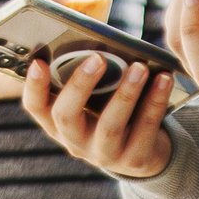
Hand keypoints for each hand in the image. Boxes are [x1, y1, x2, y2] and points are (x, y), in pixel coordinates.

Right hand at [21, 51, 174, 180]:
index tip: (39, 62)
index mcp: (58, 122)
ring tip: (139, 67)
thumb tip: (98, 39)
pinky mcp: (134, 159)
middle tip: (97, 58)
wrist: (144, 154)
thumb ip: (89, 76)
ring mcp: (104, 154)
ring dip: (125, 93)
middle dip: (80, 85)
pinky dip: (155, 101)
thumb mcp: (94, 99)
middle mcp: (75, 141)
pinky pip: (145, 128)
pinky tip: (164, 78)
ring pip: (109, 125)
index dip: (34, 86)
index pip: (36, 107)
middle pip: (66, 116)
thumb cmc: (112, 111)